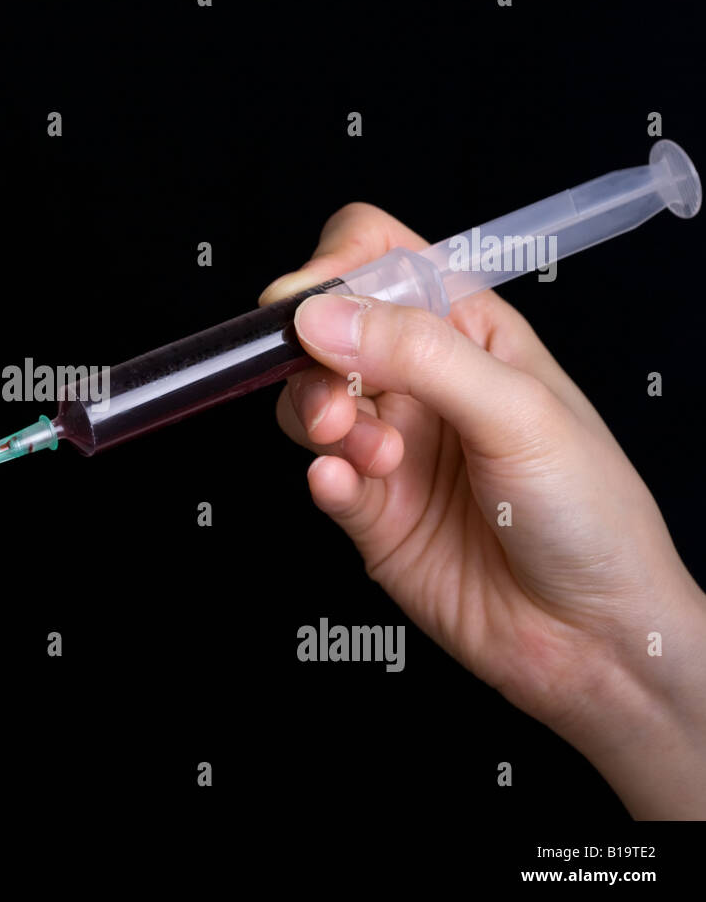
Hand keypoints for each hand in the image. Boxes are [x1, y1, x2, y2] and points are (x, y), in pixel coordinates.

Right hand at [262, 203, 705, 817]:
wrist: (593, 638)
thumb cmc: (593, 516)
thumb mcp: (519, 413)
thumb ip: (417, 354)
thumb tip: (323, 314)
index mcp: (469, 333)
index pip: (381, 262)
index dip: (336, 270)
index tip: (307, 305)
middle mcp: (423, 384)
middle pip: (327, 334)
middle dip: (315, 361)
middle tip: (335, 402)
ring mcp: (392, 447)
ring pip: (310, 403)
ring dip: (319, 420)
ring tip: (364, 455)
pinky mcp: (369, 510)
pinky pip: (319, 476)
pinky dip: (324, 479)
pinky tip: (348, 488)